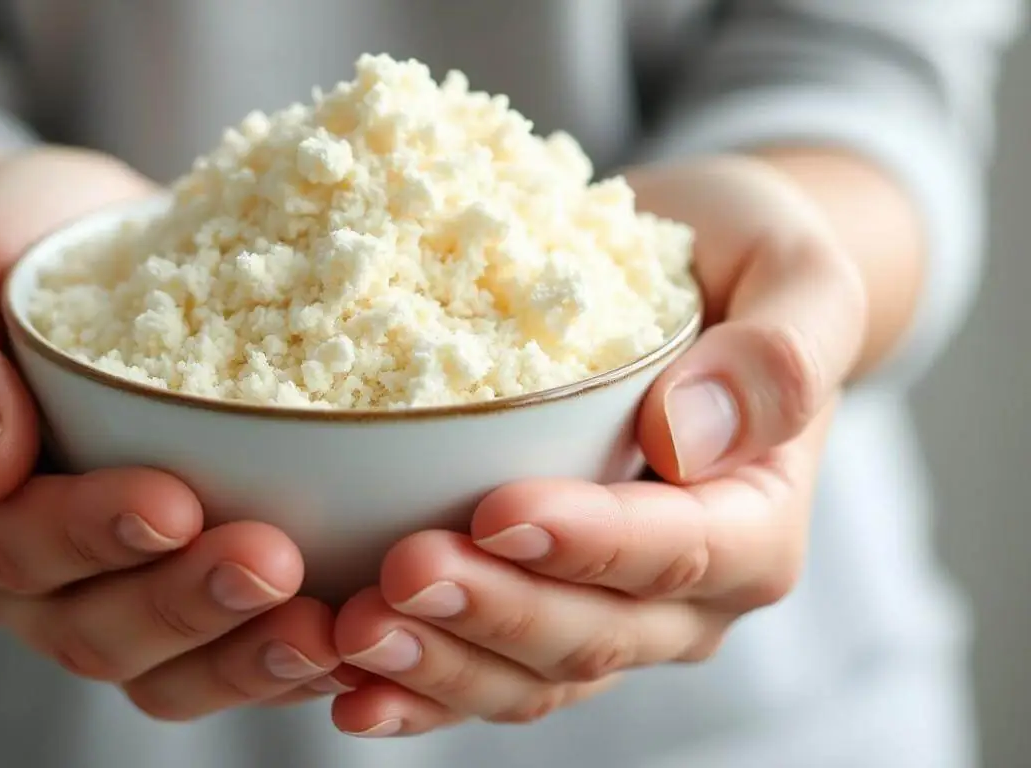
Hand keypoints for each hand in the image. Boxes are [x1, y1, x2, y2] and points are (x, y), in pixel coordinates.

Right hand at [0, 147, 348, 718]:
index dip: (90, 536)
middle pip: (90, 628)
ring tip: (322, 632)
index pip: (10, 545)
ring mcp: (99, 599)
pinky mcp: (176, 602)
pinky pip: (218, 662)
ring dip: (241, 659)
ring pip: (158, 672)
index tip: (174, 504)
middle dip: (185, 604)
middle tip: (272, 563)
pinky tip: (345, 643)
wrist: (82, 252)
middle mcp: (20, 578)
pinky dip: (278, 664)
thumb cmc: (10, 254)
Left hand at [329, 156, 866, 735]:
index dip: (589, 544)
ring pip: (530, 679)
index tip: (499, 510)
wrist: (701, 282)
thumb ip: (777, 353)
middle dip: (492, 613)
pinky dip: (418, 688)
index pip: (678, 551)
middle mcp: (690, 594)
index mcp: (756, 520)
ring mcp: (615, 617)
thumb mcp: (797, 272)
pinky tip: (343, 684)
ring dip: (438, 666)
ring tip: (350, 635)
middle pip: (593, 634)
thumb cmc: (746, 265)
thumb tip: (689, 431)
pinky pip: (485, 675)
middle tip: (400, 574)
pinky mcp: (545, 616)